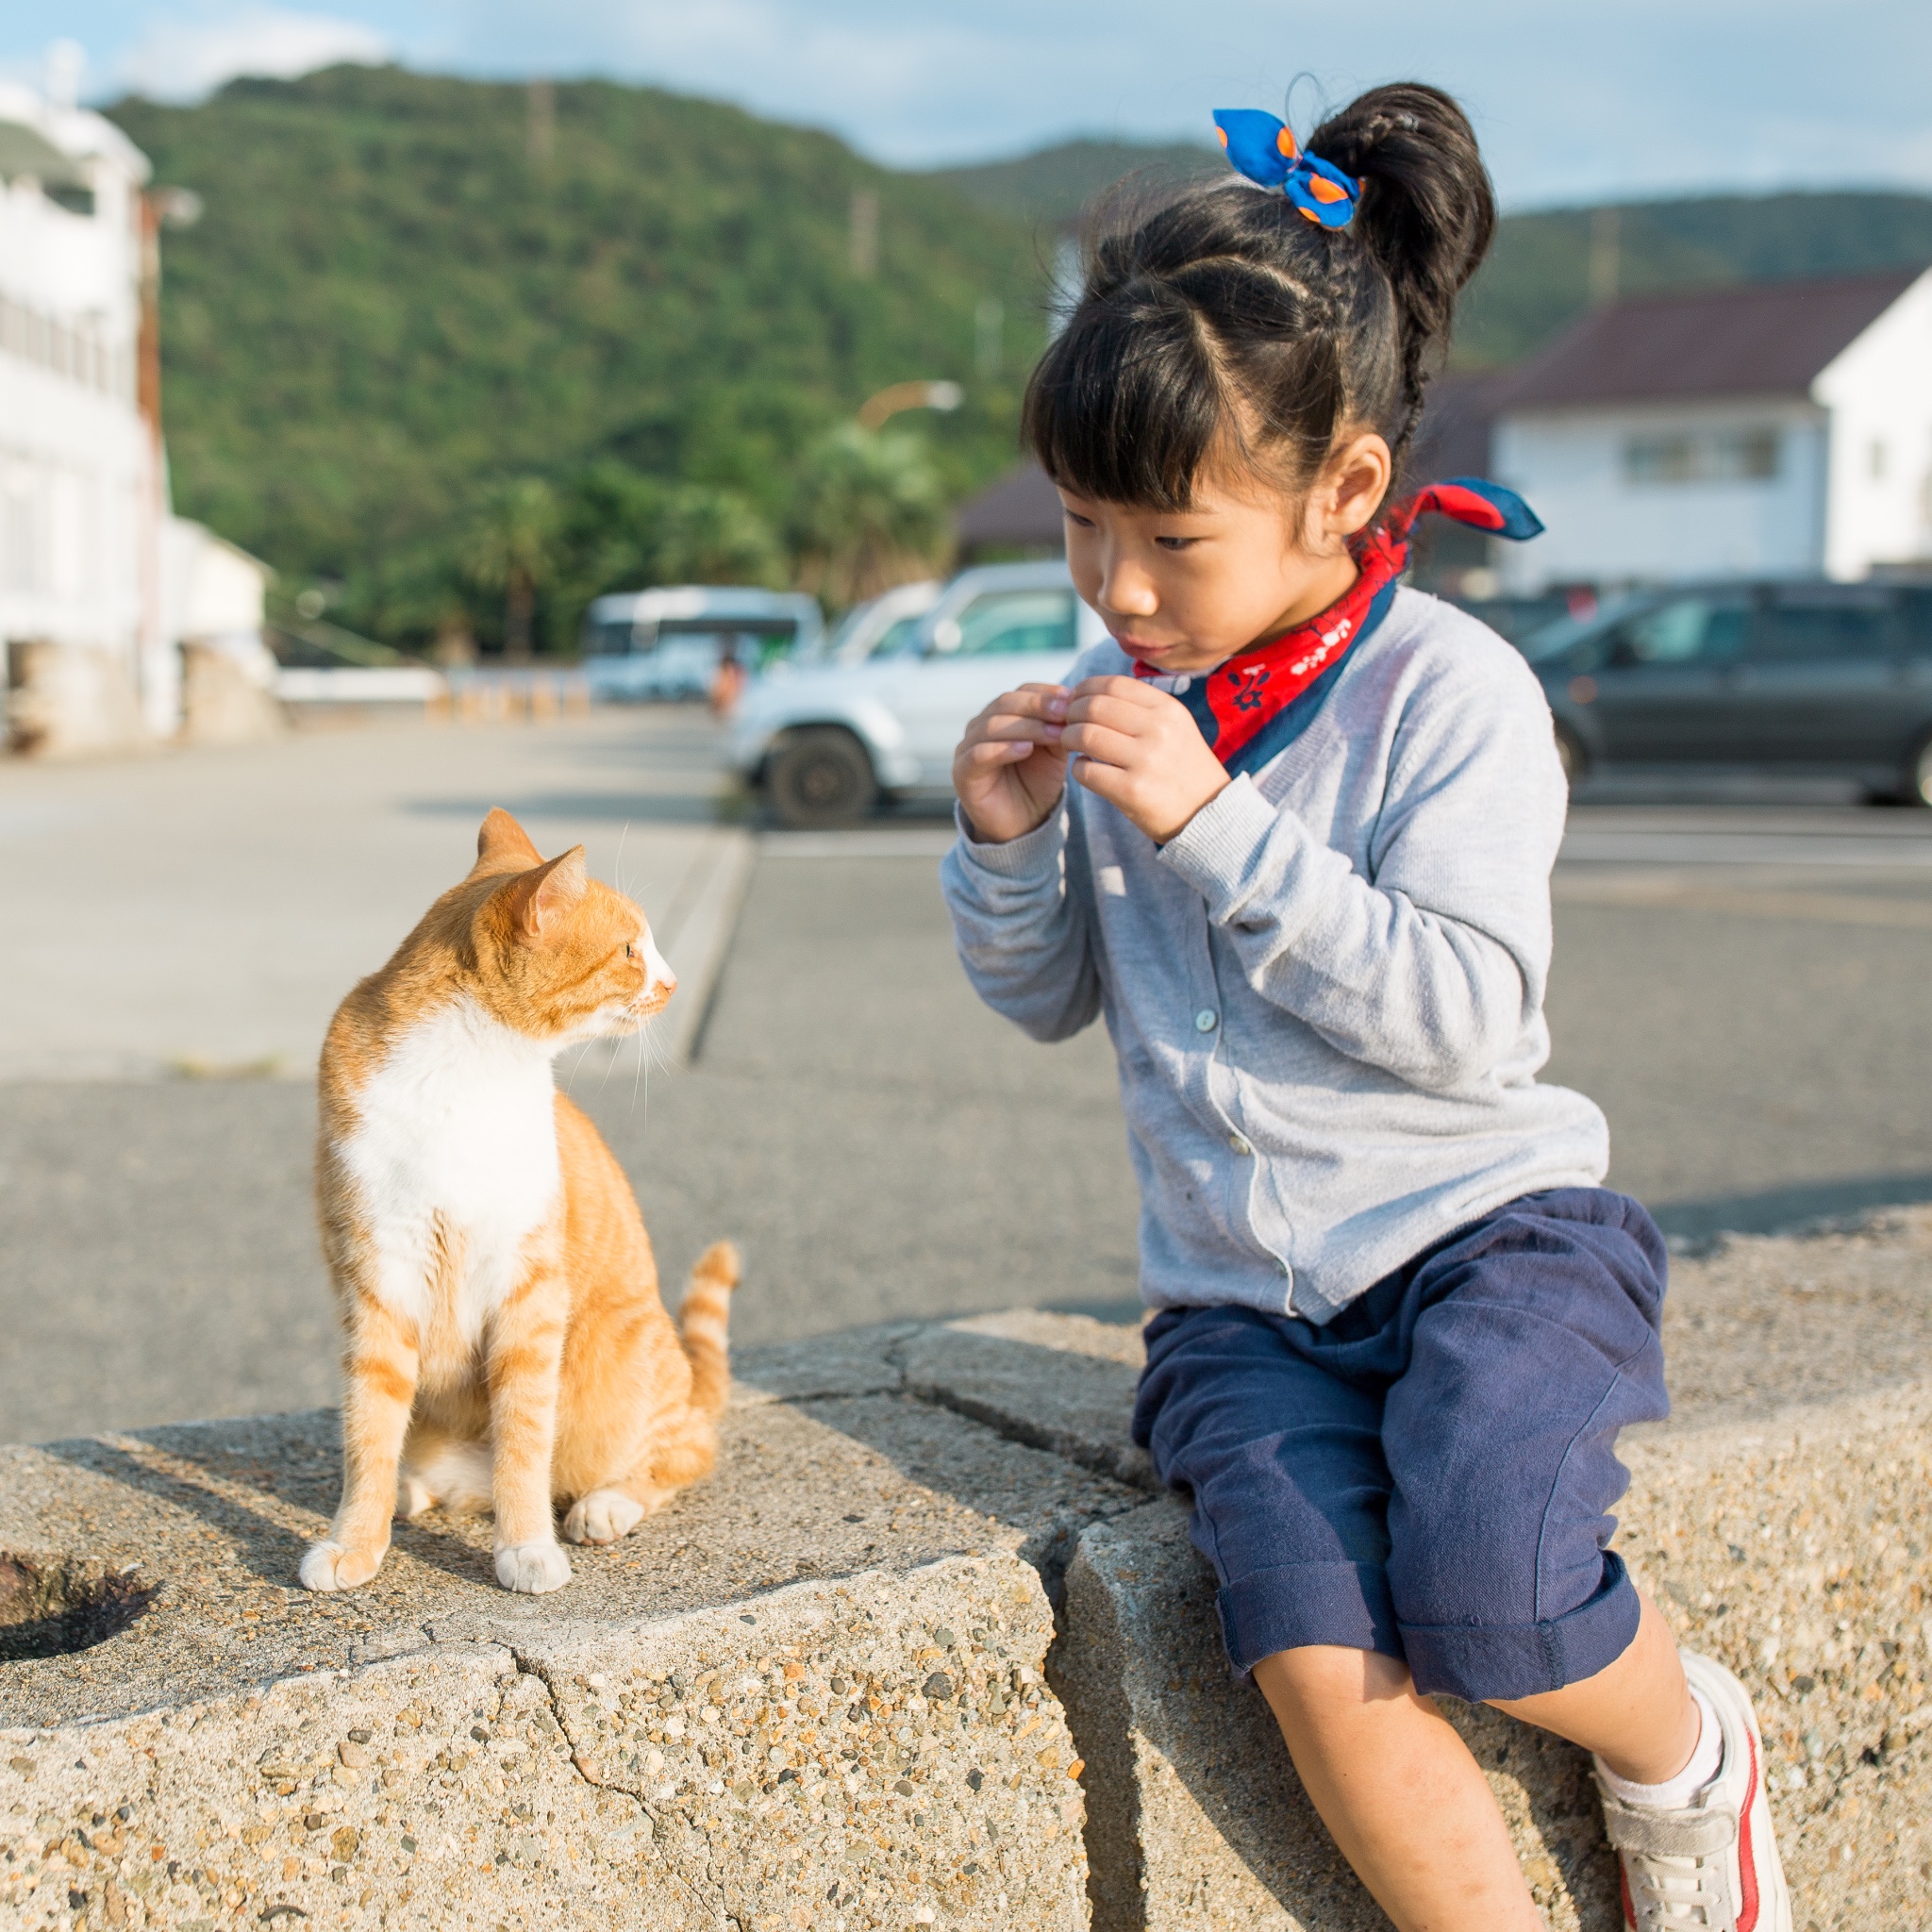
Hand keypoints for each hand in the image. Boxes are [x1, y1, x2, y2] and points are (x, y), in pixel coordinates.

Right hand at [953, 683, 1071, 842]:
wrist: (1023, 824)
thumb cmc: (1037, 783)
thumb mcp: (1054, 751)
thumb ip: (1058, 727)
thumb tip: (1074, 702)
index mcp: (1003, 714)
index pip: (1021, 692)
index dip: (1045, 692)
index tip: (1072, 698)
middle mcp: (981, 725)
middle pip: (1006, 703)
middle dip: (1037, 706)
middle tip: (1064, 712)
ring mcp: (968, 747)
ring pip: (992, 725)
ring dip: (1026, 727)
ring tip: (1053, 734)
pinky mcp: (962, 772)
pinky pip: (979, 754)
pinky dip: (1002, 749)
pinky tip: (1026, 749)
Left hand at [1062, 676, 1229, 842]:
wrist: (1209, 814)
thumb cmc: (1183, 768)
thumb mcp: (1176, 727)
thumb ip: (1141, 707)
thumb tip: (1091, 692)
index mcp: (1168, 709)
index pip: (1113, 685)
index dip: (1085, 689)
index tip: (1076, 699)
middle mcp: (1159, 730)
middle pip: (1094, 707)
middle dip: (1071, 713)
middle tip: (1067, 723)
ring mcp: (1146, 761)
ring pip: (1085, 736)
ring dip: (1069, 738)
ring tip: (1072, 745)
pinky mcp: (1132, 790)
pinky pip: (1086, 771)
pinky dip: (1078, 768)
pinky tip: (1086, 768)